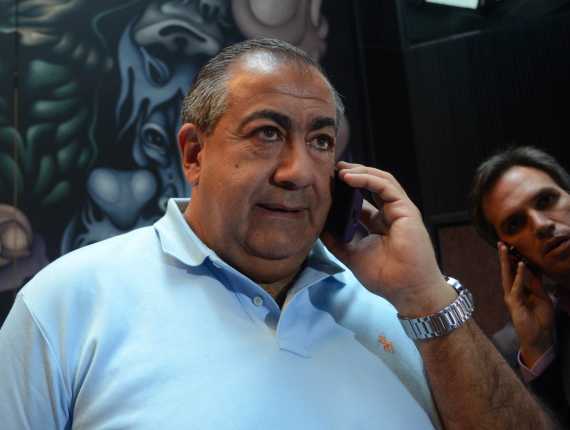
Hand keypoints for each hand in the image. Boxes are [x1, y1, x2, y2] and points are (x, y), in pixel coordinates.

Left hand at [321, 162, 454, 315]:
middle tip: (329, 170)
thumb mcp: (351, 255)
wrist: (407, 290)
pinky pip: (385, 186)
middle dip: (350, 175)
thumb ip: (336, 240)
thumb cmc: (384, 277)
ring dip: (358, 172)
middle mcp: (388, 214)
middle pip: (369, 186)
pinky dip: (366, 178)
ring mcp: (398, 210)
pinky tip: (348, 178)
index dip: (343, 192)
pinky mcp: (406, 209)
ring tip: (337, 170)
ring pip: (379, 180)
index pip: (359, 200)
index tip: (325, 185)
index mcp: (376, 225)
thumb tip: (318, 225)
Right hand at [498, 242, 554, 367]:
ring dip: (506, 262)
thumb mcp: (543, 299)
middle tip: (502, 243)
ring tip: (505, 249)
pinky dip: (518, 275)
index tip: (517, 247)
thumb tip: (535, 271)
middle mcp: (513, 292)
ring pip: (507, 276)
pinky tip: (520, 265)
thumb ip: (537, 285)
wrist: (540, 338)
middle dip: (505, 257)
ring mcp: (511, 297)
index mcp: (520, 291)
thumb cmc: (541, 320)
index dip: (517, 260)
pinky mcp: (514, 303)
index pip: (517, 272)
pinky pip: (516, 287)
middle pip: (507, 271)